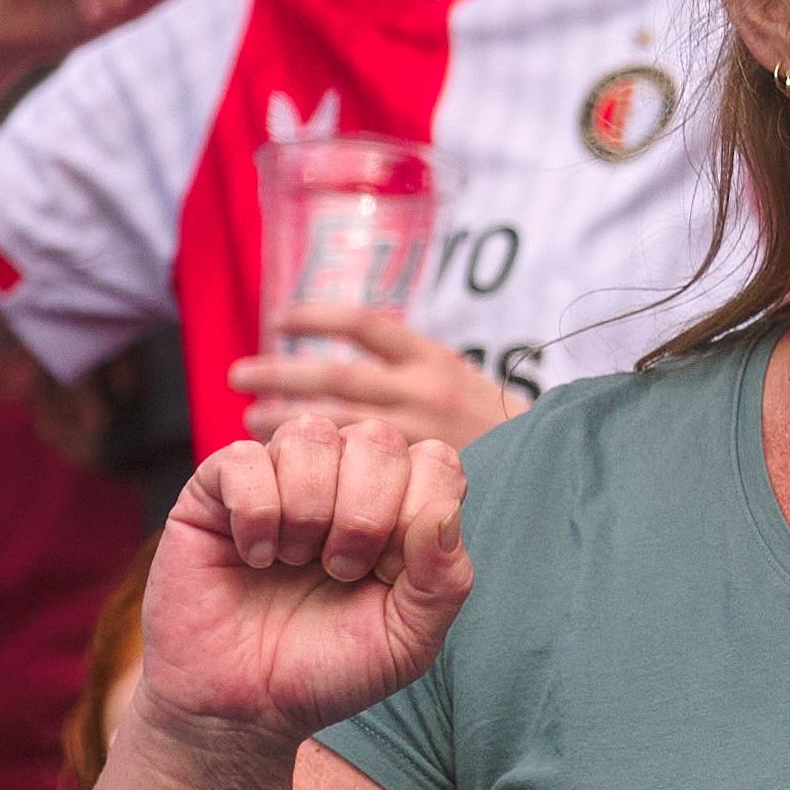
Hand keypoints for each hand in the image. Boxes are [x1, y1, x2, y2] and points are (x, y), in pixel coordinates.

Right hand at [134, 418, 471, 752]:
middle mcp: (343, 480)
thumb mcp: (410, 637)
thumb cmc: (331, 667)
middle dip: (366, 514)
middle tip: (340, 570)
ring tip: (296, 561)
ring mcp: (278, 478)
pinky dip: (256, 513)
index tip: (388, 573)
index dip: (417, 513)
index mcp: (400, 506)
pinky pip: (243, 458)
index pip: (435, 460)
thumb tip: (444, 511)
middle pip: (378, 439)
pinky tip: (253, 557)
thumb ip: (444, 578)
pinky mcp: (214, 490)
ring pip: (311, 435)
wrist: (245, 705)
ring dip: (311, 508)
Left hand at [228, 306, 519, 450]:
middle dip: (279, 373)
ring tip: (251, 420)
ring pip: (338, 421)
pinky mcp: (418, 472)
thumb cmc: (494, 426)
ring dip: (286, 418)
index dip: (315, 316)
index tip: (280, 320)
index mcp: (434, 358)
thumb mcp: (461, 380)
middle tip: (238, 375)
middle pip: (336, 376)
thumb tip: (342, 360)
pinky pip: (356, 464)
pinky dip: (319, 456)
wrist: (551, 468)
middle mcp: (426, 391)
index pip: (364, 324)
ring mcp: (422, 434)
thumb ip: (410, 370)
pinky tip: (291, 459)